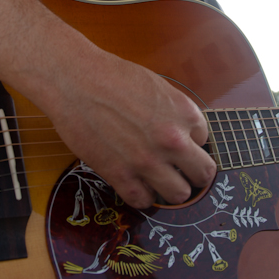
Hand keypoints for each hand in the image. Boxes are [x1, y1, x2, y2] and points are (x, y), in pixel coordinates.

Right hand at [41, 50, 215, 208]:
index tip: (177, 143)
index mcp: (184, 113)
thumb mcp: (157, 86)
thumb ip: (174, 112)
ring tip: (158, 180)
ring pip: (179, 194)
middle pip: (202, 173)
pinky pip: (144, 201)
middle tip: (180, 170)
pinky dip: (142, 196)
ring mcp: (147, 160)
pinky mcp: (120, 175)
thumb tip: (182, 133)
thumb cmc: (111, 76)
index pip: (204, 140)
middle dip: (193, 173)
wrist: (75, 80)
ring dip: (171, 189)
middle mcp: (172, 140)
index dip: (189, 142)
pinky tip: (136, 184)